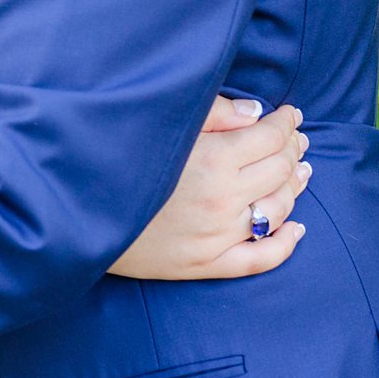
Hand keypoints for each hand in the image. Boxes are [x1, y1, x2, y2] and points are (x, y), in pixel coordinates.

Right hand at [108, 97, 310, 280]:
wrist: (78, 210)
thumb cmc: (116, 156)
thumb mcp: (161, 123)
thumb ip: (212, 112)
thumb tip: (256, 112)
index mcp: (212, 159)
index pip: (270, 137)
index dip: (286, 121)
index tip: (290, 113)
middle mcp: (222, 200)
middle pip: (280, 170)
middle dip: (293, 149)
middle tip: (297, 138)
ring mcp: (217, 236)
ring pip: (278, 210)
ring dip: (295, 187)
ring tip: (300, 171)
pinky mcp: (206, 265)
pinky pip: (260, 260)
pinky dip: (285, 244)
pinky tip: (298, 229)